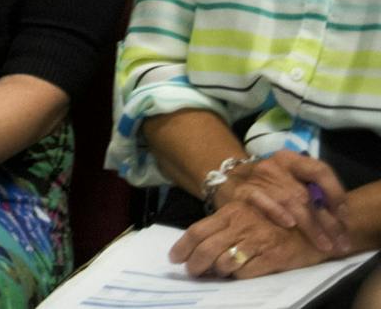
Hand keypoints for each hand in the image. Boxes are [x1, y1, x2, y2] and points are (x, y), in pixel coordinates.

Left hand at [171, 195, 335, 278]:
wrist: (317, 224)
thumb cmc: (278, 219)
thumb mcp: (249, 213)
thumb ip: (227, 224)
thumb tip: (202, 243)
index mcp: (232, 213)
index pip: (198, 230)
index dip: (182, 246)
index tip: (174, 257)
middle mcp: (242, 226)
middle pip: (206, 249)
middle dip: (195, 264)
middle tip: (192, 272)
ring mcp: (258, 242)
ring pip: (224, 262)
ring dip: (215, 272)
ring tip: (213, 275)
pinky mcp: (274, 257)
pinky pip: (247, 273)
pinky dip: (238, 278)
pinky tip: (237, 277)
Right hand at [215, 152, 353, 258]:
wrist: (226, 181)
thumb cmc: (266, 185)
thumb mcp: (288, 181)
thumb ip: (310, 194)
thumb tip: (340, 219)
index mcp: (290, 160)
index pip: (319, 170)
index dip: (335, 193)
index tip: (345, 216)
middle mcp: (274, 165)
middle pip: (306, 193)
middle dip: (326, 221)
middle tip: (339, 242)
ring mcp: (256, 177)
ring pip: (289, 200)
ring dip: (309, 225)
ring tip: (323, 245)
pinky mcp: (241, 191)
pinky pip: (261, 200)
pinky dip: (276, 211)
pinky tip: (288, 224)